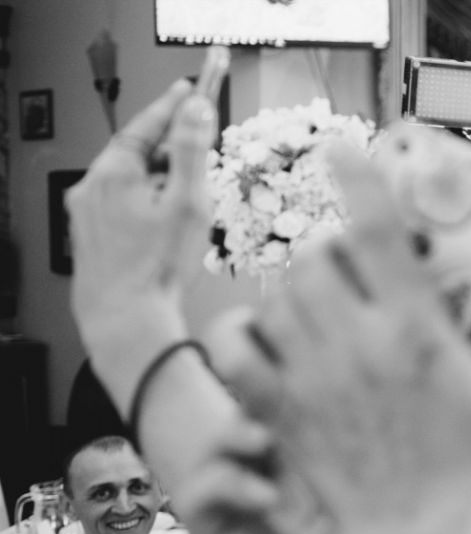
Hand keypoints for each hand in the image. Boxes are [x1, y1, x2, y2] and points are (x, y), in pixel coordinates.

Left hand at [66, 79, 216, 406]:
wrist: (125, 318)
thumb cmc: (155, 268)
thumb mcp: (188, 202)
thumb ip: (193, 151)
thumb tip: (196, 110)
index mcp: (115, 171)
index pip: (147, 124)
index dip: (172, 106)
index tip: (189, 91)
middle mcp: (92, 187)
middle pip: (136, 152)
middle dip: (168, 150)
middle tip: (196, 151)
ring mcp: (86, 213)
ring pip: (127, 181)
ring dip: (156, 182)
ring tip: (186, 204)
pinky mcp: (88, 236)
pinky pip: (118, 206)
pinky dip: (142, 204)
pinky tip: (162, 228)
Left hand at [224, 145, 470, 533]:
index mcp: (418, 336)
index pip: (374, 231)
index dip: (358, 178)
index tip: (347, 150)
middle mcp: (356, 349)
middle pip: (319, 257)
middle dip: (337, 248)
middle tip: (362, 264)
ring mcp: (311, 382)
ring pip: (278, 295)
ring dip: (299, 287)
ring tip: (330, 304)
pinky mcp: (278, 414)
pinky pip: (236, 348)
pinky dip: (246, 331)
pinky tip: (277, 337)